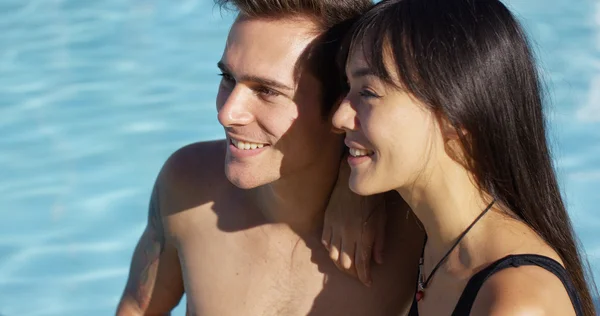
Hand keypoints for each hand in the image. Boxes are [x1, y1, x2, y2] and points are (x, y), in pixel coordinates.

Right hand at [321, 158, 386, 285]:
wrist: (352, 178)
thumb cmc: (371, 197)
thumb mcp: (381, 218)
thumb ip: (379, 241)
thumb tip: (378, 260)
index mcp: (363, 235)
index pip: (361, 264)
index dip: (364, 276)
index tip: (368, 282)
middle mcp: (347, 234)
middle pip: (345, 263)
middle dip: (352, 274)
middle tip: (358, 275)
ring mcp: (335, 228)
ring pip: (333, 255)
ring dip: (340, 265)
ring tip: (347, 267)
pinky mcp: (327, 221)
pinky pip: (326, 242)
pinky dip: (331, 250)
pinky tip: (336, 251)